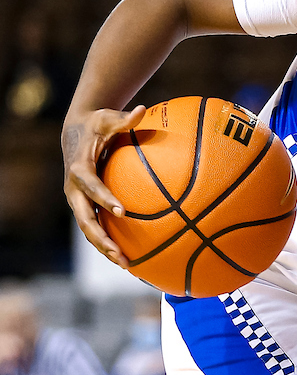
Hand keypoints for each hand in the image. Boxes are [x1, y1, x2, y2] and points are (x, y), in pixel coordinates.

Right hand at [62, 105, 145, 267]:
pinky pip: (96, 227)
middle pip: (85, 220)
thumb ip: (125, 118)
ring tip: (127, 265)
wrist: (75, 133)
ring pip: (89, 229)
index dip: (104, 198)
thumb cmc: (96, 124)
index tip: (122, 210)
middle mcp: (74, 190)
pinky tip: (129, 256)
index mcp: (79, 170)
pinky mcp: (85, 206)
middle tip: (120, 254)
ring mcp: (78, 201)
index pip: (91, 186)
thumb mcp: (107, 118)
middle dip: (100, 238)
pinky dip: (108, 242)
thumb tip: (143, 109)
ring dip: (104, 248)